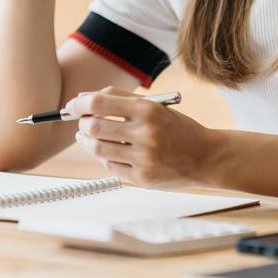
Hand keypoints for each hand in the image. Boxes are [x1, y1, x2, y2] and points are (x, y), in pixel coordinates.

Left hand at [65, 87, 216, 187]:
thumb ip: (118, 98)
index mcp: (148, 110)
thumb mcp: (154, 105)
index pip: (99, 103)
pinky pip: (110, 167)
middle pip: (94, 127)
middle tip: (80, 122)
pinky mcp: (143, 179)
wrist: (206, 157)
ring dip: (85, 141)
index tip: (71, 106)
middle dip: (80, 124)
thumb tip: (82, 98)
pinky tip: (106, 151)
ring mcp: (144, 158)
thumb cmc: (177, 128)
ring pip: (97, 149)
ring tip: (85, 136)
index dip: (79, 104)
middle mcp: (146, 133)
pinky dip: (102, 157)